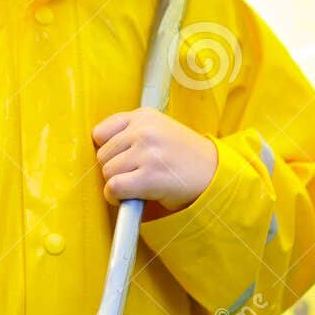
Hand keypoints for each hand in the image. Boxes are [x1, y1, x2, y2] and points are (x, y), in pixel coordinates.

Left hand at [91, 108, 217, 217]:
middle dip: (114, 168)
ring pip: (107, 172)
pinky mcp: (150, 175)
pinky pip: (113, 187)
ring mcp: (147, 152)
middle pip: (102, 155)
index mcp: (144, 116)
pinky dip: (116, 197)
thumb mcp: (160, 131)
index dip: (107, 151)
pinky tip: (130, 198)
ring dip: (117, 184)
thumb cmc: (185, 158)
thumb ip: (131, 133)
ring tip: (139, 184)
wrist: (217, 175)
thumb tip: (98, 150)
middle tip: (135, 175)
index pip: (100, 132)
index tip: (120, 160)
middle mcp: (144, 130)